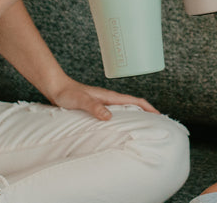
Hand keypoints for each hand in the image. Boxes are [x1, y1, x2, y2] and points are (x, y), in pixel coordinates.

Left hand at [46, 79, 160, 120]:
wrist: (56, 88)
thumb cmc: (67, 93)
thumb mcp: (81, 101)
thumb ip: (94, 107)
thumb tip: (109, 116)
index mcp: (109, 96)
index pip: (135, 101)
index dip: (148, 108)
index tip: (159, 116)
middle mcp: (109, 99)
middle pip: (133, 106)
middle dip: (146, 114)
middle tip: (156, 126)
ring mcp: (104, 103)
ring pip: (124, 111)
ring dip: (135, 118)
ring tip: (142, 129)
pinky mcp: (97, 108)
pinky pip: (115, 115)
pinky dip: (122, 121)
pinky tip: (119, 129)